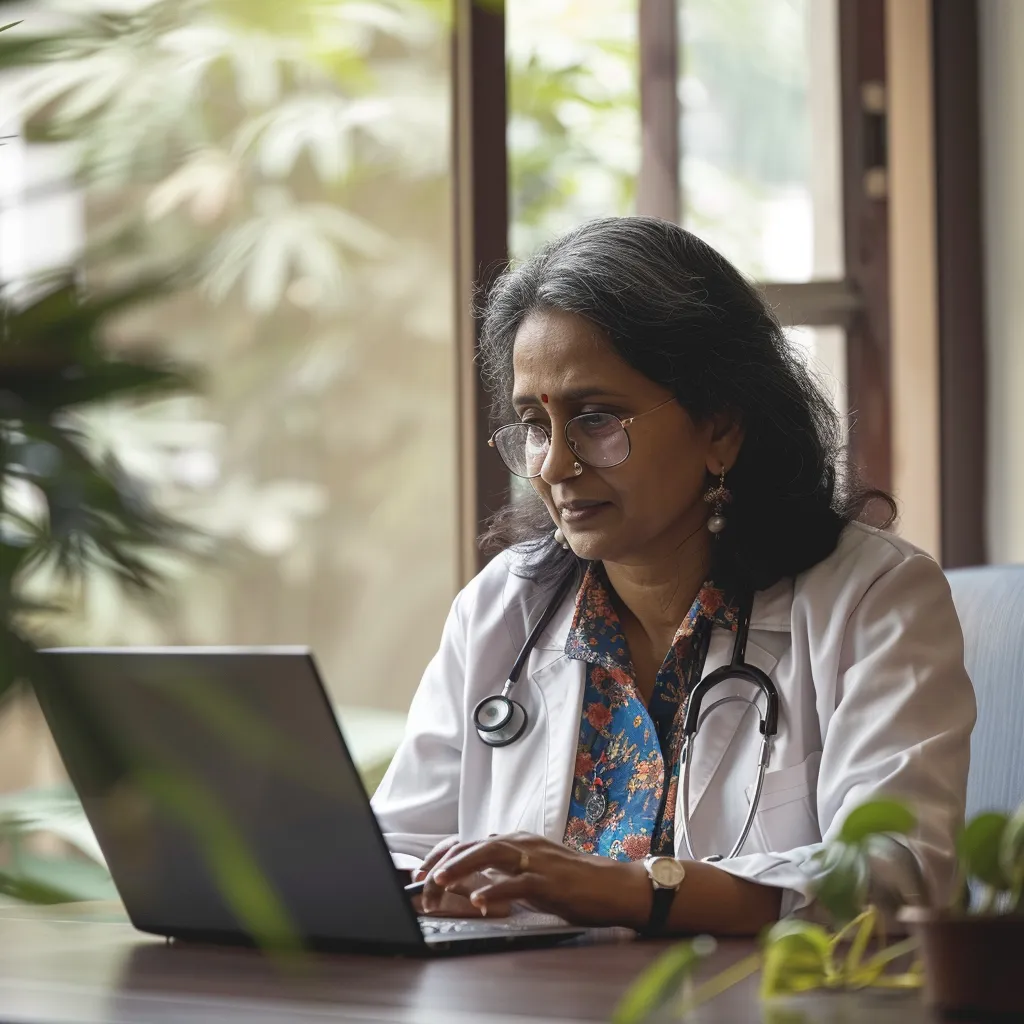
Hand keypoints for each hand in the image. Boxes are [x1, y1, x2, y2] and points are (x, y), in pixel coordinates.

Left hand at [423, 832, 651, 927]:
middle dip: (446, 862)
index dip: (444, 855)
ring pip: (493, 854)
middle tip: (422, 881)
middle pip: (476, 844)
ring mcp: (537, 860)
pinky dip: (496, 891)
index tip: (422, 872)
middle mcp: (524, 843)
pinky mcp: (551, 881)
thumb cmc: (572, 880)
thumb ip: (505, 867)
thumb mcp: (531, 869)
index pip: (472, 841)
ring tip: (440, 881)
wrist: (612, 886)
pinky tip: (479, 901)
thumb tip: (475, 871)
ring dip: (463, 867)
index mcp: (517, 840)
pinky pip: (518, 883)